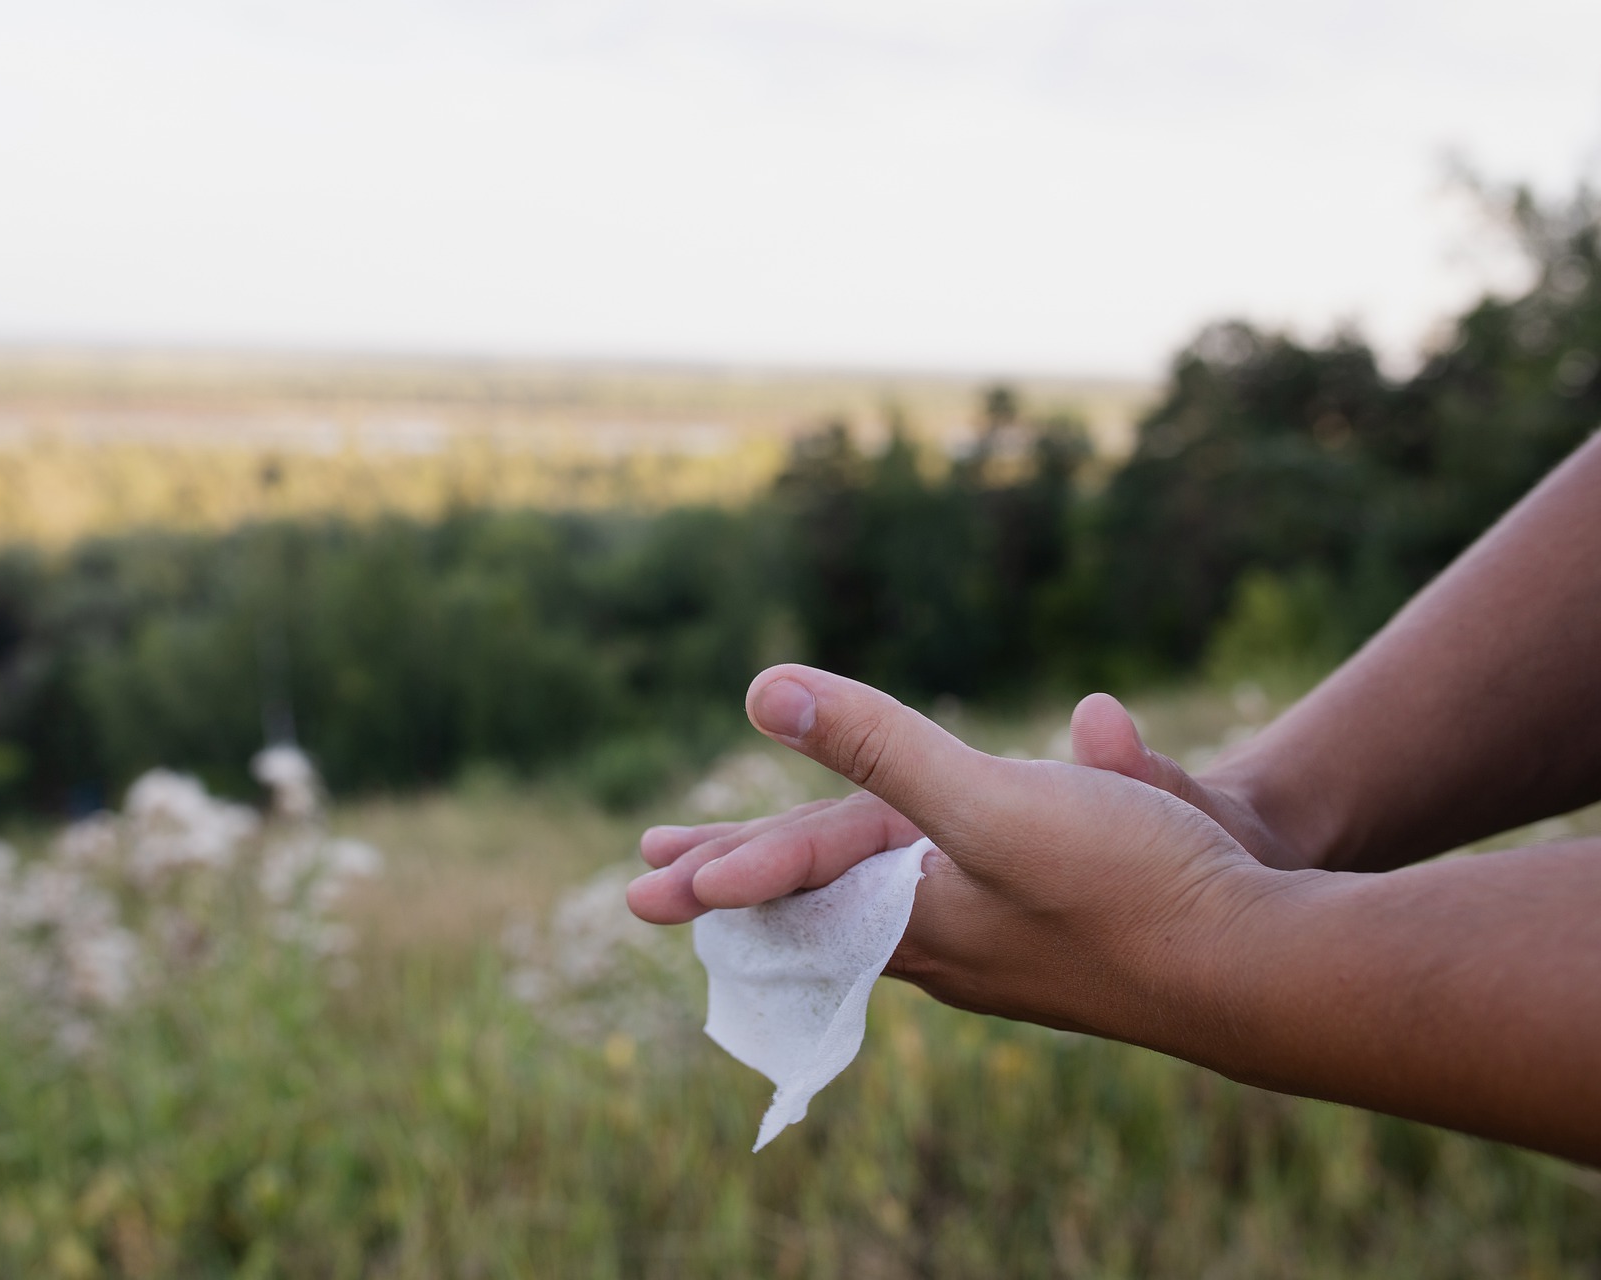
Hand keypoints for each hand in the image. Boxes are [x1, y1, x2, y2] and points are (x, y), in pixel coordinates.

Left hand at [629, 665, 1285, 1043]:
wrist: (1269, 963)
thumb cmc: (1130, 884)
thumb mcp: (986, 803)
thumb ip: (877, 746)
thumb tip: (764, 693)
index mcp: (916, 917)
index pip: (796, 889)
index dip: (727, 868)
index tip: (651, 878)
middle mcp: (949, 946)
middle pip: (827, 909)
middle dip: (756, 884)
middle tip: (688, 882)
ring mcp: (1007, 948)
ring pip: (890, 911)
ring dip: (828, 883)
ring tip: (796, 879)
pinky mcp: (1064, 933)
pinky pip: (956, 910)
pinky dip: (911, 887)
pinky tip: (929, 885)